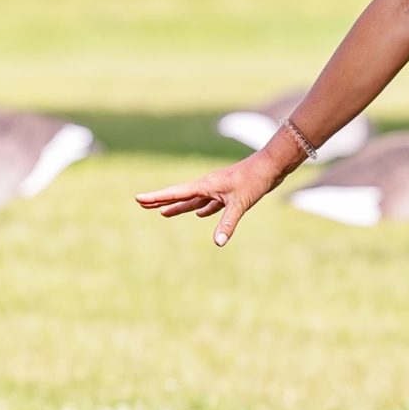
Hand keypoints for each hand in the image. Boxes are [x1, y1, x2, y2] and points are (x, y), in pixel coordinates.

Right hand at [134, 149, 291, 246]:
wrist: (270, 166)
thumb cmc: (254, 180)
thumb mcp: (240, 204)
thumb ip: (228, 223)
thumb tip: (218, 242)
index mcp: (205, 185)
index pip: (175, 193)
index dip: (156, 197)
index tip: (138, 198)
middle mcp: (208, 186)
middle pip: (179, 196)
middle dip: (161, 201)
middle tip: (142, 204)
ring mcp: (218, 189)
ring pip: (193, 201)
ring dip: (179, 207)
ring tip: (163, 213)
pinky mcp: (229, 192)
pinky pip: (210, 203)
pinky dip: (203, 209)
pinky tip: (200, 214)